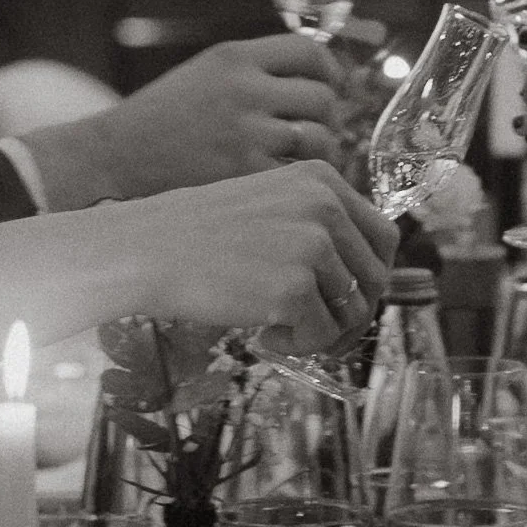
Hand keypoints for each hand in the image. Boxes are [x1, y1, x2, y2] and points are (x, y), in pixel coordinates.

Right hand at [0, 160, 399, 357]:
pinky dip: (298, 347)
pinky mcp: (293, 287)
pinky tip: (263, 336)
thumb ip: (319, 226)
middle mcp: (325, 206)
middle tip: (319, 330)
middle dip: (354, 312)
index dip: (371, 276)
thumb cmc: (198, 234)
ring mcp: (312, 245)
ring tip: (278, 329)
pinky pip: (321, 336)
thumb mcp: (270, 203)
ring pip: (353, 311)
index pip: (384, 235)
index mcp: (323, 179)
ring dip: (321, 331)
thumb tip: (367, 280)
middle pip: (376, 276)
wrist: (142, 249)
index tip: (348, 298)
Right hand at [23, 35, 345, 209]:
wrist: (112, 160)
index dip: (330, 70)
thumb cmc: (164, 119)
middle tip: (313, 132)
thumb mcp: (207, 73)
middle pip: (323, 97)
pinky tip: (282, 182)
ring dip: (319, 151)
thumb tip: (329, 78)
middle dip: (326, 117)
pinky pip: (300, 173)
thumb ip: (260, 70)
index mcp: (234, 58)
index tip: (331, 87)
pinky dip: (299, 180)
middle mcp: (244, 90)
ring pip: (320, 138)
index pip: (310, 51)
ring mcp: (246, 133)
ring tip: (299, 159)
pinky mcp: (244, 174)